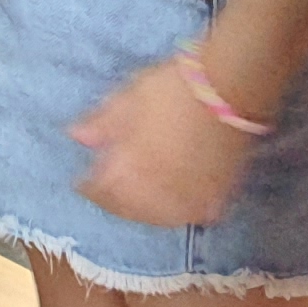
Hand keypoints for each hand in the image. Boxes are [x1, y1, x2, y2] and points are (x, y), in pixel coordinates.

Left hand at [71, 53, 259, 228]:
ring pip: (157, 217)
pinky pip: (189, 215)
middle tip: (107, 188)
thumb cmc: (172, 90)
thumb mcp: (128, 99)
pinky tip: (172, 199)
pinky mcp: (216, 200)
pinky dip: (176, 210)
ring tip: (136, 195)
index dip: (87, 186)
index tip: (81, 179)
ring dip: (143, 209)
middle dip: (114, 200)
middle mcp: (156, 198)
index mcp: (128, 175)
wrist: (231, 89)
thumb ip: (100, 124)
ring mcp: (189, 203)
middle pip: (127, 210)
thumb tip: (76, 137)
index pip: (99, 193)